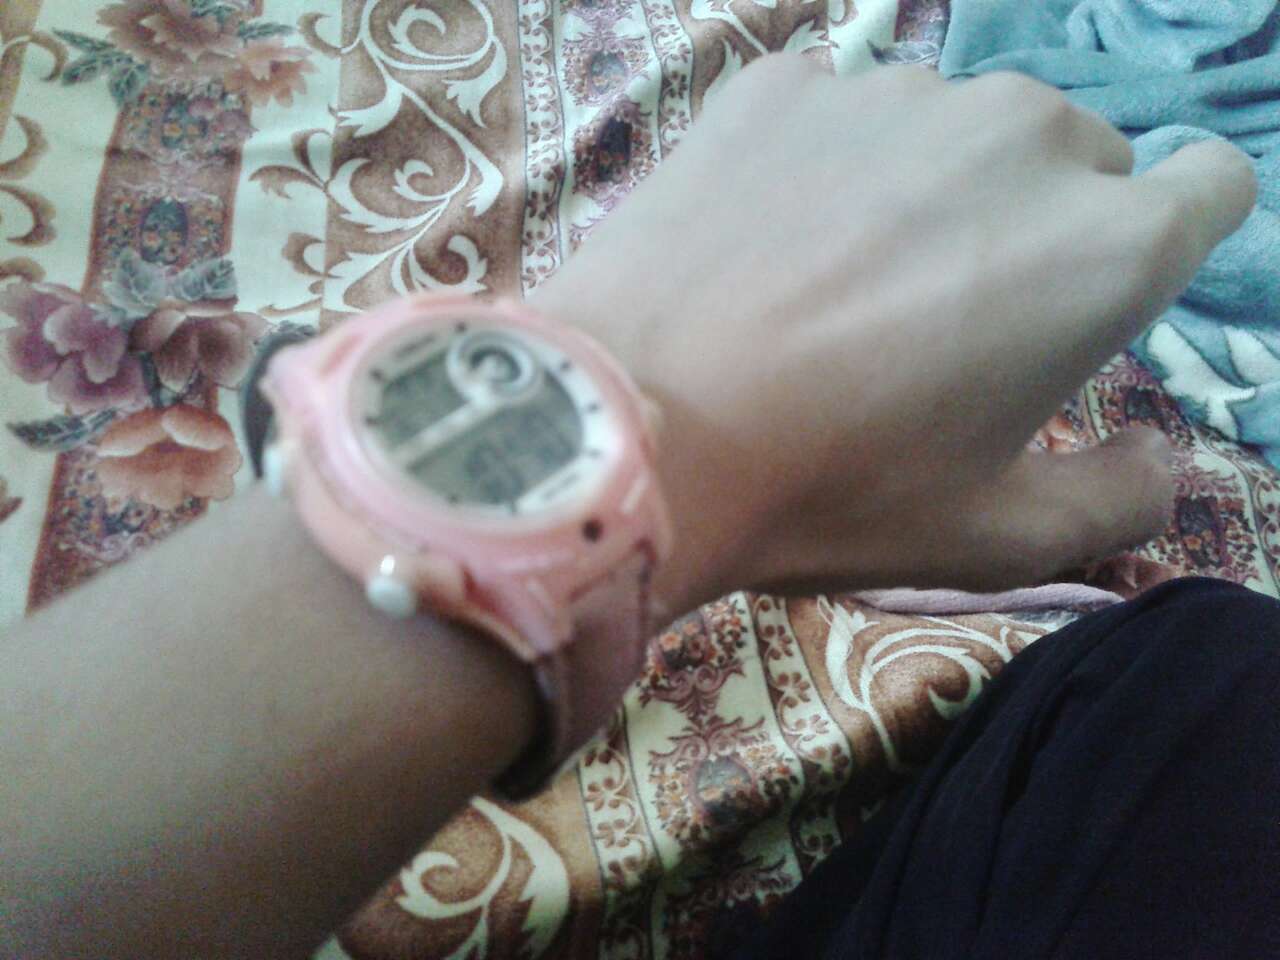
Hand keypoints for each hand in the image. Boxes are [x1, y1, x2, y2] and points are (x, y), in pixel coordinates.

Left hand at [534, 57, 1256, 609]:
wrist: (634, 431)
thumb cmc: (830, 490)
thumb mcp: (991, 537)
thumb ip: (1117, 499)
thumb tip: (1162, 458)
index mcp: (1103, 246)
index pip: (1211, 186)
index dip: (1164, 237)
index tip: (1095, 288)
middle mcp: (1020, 136)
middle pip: (1076, 160)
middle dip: (1039, 224)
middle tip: (942, 315)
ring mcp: (893, 94)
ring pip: (957, 131)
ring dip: (930, 189)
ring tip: (837, 282)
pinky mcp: (783, 84)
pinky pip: (841, 117)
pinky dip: (824, 166)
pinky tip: (762, 244)